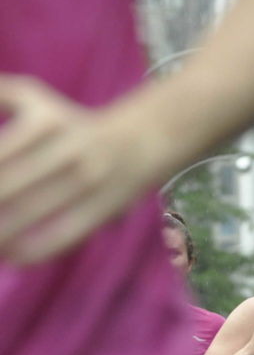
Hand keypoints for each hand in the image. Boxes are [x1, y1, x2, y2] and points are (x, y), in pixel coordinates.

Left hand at [0, 75, 152, 263]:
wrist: (139, 142)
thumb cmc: (69, 123)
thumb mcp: (33, 97)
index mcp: (44, 119)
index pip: (0, 154)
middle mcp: (66, 149)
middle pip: (8, 186)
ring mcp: (86, 182)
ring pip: (29, 214)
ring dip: (1, 233)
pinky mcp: (100, 211)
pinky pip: (60, 237)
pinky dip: (32, 251)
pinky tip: (11, 256)